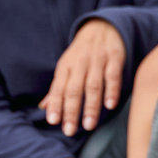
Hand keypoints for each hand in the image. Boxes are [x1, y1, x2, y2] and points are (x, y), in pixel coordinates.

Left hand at [40, 19, 125, 136]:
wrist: (101, 27)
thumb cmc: (80, 53)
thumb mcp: (66, 67)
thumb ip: (57, 88)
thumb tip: (43, 108)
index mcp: (65, 67)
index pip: (58, 88)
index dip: (55, 105)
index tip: (53, 121)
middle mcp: (80, 64)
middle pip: (74, 89)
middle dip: (71, 111)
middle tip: (70, 131)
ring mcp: (97, 60)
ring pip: (93, 85)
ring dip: (91, 106)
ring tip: (89, 125)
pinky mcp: (114, 58)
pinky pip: (112, 76)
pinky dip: (112, 91)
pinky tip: (110, 106)